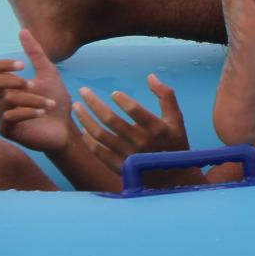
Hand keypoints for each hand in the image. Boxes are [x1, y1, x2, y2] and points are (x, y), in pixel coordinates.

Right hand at [0, 29, 74, 152]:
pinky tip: (42, 111)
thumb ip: (35, 54)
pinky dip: (28, 111)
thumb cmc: (56, 101)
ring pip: (8, 100)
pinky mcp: (7, 131)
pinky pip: (9, 117)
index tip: (22, 65)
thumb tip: (23, 30)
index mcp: (6, 87)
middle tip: (33, 84)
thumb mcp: (48, 73)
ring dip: (33, 99)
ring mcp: (1, 116)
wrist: (66, 128)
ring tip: (50, 104)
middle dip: (14, 81)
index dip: (2, 66)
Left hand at [72, 74, 190, 174]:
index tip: (114, 93)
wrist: (173, 179)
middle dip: (93, 102)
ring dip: (85, 119)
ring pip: (99, 135)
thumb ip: (166, 96)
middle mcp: (141, 142)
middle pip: (110, 120)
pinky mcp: (119, 167)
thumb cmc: (175, 143)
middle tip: (83, 91)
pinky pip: (98, 151)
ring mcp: (128, 156)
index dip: (122, 100)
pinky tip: (84, 129)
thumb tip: (150, 76)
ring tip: (77, 107)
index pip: (135, 110)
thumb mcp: (177, 119)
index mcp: (157, 128)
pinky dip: (88, 139)